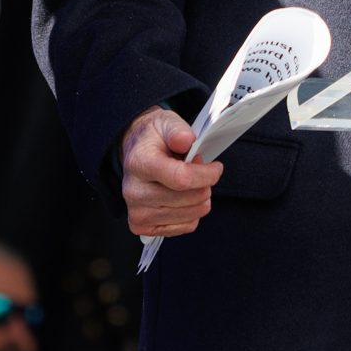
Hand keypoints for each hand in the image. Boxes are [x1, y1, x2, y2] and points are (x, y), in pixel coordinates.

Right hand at [120, 105, 221, 237]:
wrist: (136, 152)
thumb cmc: (154, 140)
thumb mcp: (166, 123)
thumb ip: (178, 130)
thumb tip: (186, 141)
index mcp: (139, 163)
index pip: (181, 179)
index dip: (207, 175)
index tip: (216, 168)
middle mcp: (134, 191)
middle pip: (189, 199)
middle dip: (205, 185)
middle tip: (199, 172)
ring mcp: (137, 212)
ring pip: (190, 215)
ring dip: (200, 200)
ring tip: (190, 184)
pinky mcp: (142, 226)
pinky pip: (184, 227)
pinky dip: (192, 214)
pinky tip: (184, 199)